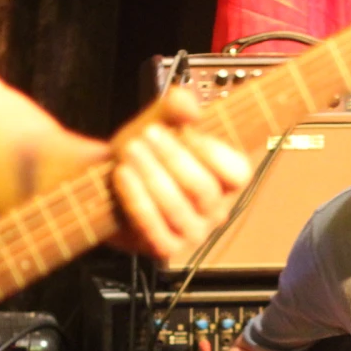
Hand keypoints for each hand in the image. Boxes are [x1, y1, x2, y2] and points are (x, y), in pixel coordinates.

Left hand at [110, 87, 252, 260]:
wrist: (113, 181)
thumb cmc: (145, 154)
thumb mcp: (160, 123)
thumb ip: (174, 107)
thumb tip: (186, 103)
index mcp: (225, 182)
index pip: (238, 173)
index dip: (212, 151)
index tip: (186, 129)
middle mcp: (214, 211)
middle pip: (203, 189)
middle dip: (172, 158)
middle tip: (148, 134)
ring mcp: (192, 233)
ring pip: (177, 208)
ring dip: (151, 175)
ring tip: (130, 150)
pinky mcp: (166, 247)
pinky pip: (155, 229)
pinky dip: (137, 199)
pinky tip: (123, 175)